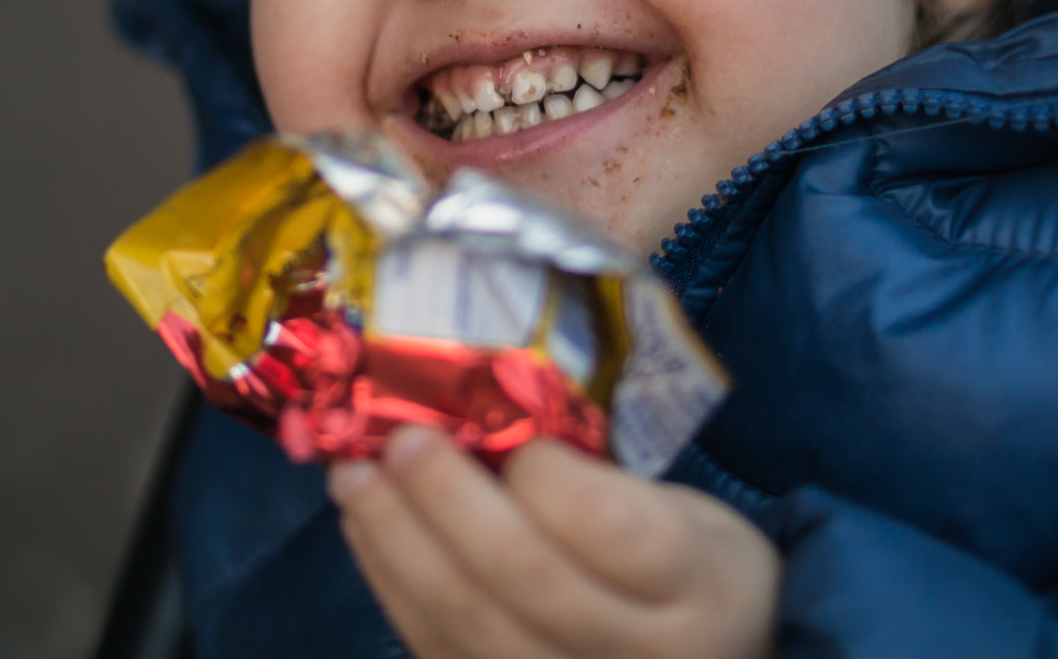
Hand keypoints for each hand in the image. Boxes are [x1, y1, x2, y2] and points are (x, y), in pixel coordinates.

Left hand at [327, 426, 779, 658]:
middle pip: (525, 575)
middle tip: (400, 438)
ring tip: (355, 476)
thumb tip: (490, 422)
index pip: (613, 528)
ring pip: (466, 622)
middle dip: (447, 497)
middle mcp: (640, 654)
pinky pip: (435, 647)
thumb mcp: (688, 514)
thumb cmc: (687, 574)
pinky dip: (390, 581)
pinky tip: (367, 528)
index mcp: (702, 584)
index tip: (519, 438)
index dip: (549, 476)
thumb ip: (611, 484)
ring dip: (396, 538)